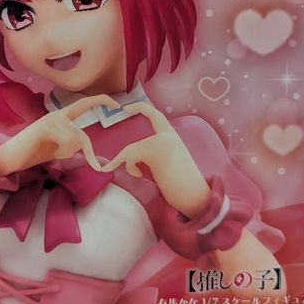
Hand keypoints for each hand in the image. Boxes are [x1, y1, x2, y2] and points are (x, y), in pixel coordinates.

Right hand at [0, 94, 119, 173]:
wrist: (10, 158)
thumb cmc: (34, 153)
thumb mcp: (59, 149)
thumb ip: (74, 145)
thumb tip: (88, 151)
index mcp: (62, 117)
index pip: (84, 104)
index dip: (101, 101)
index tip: (117, 105)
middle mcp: (57, 114)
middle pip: (81, 136)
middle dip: (83, 154)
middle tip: (83, 163)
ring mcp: (51, 119)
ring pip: (74, 141)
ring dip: (65, 153)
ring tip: (50, 152)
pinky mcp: (45, 126)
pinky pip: (67, 142)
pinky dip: (61, 151)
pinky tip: (48, 151)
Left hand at [101, 103, 210, 217]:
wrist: (196, 196)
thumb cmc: (181, 184)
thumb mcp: (164, 164)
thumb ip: (152, 154)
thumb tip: (126, 158)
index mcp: (172, 136)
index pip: (155, 114)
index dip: (140, 108)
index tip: (126, 107)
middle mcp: (169, 135)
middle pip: (135, 143)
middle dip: (121, 158)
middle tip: (106, 169)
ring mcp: (164, 141)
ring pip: (131, 151)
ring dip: (128, 166)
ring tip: (138, 175)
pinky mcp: (157, 150)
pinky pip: (132, 157)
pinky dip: (130, 168)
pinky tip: (140, 175)